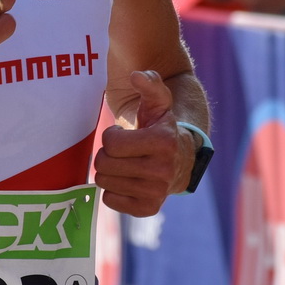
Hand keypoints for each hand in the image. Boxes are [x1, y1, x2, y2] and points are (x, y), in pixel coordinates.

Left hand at [95, 70, 185, 216]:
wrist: (180, 161)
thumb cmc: (161, 128)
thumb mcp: (158, 103)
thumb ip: (150, 84)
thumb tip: (137, 75)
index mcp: (164, 142)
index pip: (110, 142)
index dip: (111, 136)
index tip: (125, 135)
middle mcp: (163, 170)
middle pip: (104, 164)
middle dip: (107, 155)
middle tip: (122, 152)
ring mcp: (156, 192)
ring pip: (104, 182)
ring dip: (109, 172)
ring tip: (126, 164)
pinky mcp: (148, 208)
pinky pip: (110, 200)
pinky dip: (114, 190)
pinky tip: (128, 181)